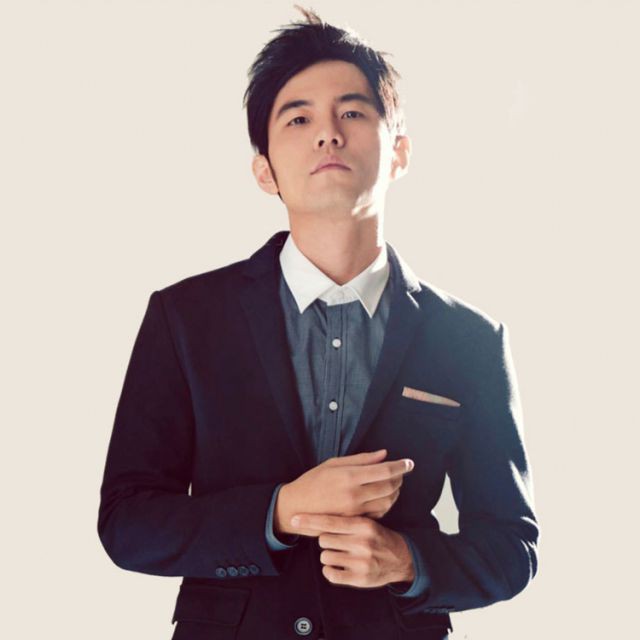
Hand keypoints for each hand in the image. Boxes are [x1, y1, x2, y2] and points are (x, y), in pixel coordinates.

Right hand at [275, 449, 414, 536]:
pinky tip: (382, 497)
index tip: (409, 462)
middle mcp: (355, 494)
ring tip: (393, 484)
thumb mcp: (333, 463)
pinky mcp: (354, 521)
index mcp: (350, 476)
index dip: (401, 466)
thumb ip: (361, 460)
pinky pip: (378, 514)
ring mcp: (355, 510)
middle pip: (390, 486)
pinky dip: (385, 504)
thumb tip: (384, 454)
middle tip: (401, 471)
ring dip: (395, 492)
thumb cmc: (313, 481)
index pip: (385, 470)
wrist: (296, 507)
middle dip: (399, 478)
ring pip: (387, 502)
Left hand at [289, 513, 415, 588]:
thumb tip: (319, 511)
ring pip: (325, 556)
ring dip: (328, 555)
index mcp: (362, 524)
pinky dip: (330, 571)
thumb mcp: (366, 522)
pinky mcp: (359, 578)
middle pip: (324, 539)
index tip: (294, 518)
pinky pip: (331, 574)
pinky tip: (338, 567)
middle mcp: (362, 542)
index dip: (310, 520)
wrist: (400, 558)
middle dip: (326, 540)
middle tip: (337, 541)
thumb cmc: (377, 537)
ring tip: (341, 553)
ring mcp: (361, 561)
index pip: (330, 521)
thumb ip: (346, 518)